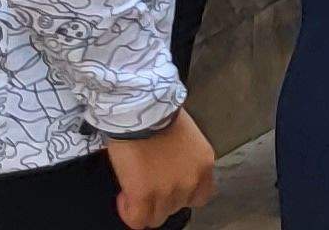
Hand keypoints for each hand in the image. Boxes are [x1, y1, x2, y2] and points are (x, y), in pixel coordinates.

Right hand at [103, 112, 215, 228]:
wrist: (141, 109)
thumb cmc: (160, 115)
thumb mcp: (188, 139)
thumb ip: (186, 161)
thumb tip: (172, 171)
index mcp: (204, 165)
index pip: (200, 196)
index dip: (182, 194)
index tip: (168, 185)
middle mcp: (191, 181)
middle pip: (176, 207)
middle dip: (161, 198)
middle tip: (147, 182)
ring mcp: (169, 190)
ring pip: (157, 217)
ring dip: (145, 205)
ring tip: (134, 186)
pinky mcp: (144, 195)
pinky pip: (138, 220)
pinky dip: (129, 213)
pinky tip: (124, 196)